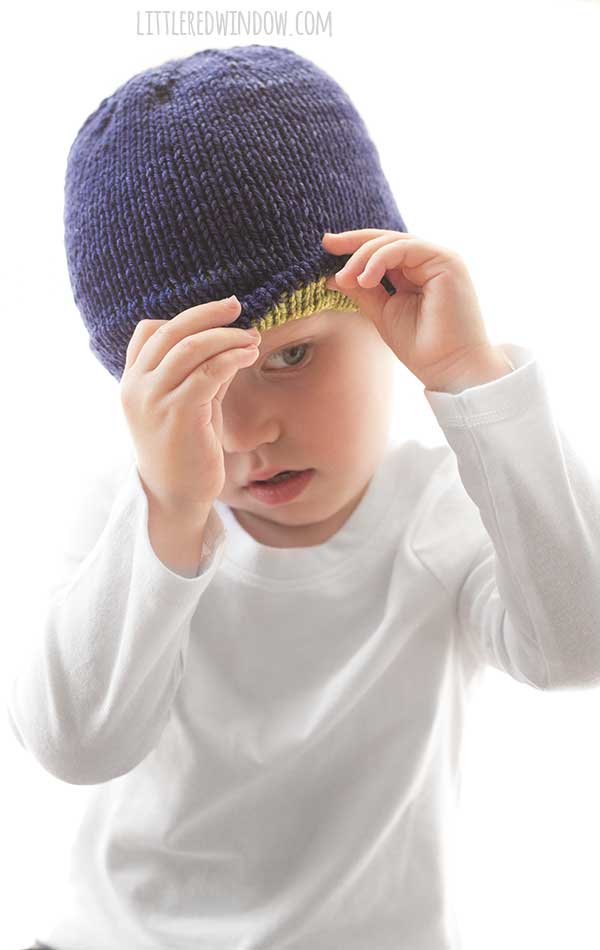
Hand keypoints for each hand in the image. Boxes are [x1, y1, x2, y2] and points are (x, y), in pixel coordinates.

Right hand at [120, 297, 260, 511]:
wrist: (175, 496)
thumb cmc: (184, 450)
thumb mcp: (189, 404)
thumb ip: (200, 374)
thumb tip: (229, 343)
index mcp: (132, 381)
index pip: (149, 331)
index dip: (184, 316)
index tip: (218, 314)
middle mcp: (137, 386)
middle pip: (171, 331)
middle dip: (208, 314)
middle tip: (237, 307)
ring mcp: (155, 400)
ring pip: (191, 347)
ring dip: (225, 336)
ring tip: (251, 337)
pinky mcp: (179, 414)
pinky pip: (208, 372)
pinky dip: (231, 357)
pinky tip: (249, 356)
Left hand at [322, 229, 506, 390]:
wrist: (450, 368)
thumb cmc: (421, 347)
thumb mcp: (382, 312)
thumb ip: (362, 291)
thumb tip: (333, 276)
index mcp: (417, 273)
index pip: (383, 251)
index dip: (355, 246)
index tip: (326, 246)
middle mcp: (430, 262)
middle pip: (387, 240)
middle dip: (354, 244)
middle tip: (327, 247)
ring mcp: (440, 259)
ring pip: (394, 242)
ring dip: (364, 256)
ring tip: (346, 278)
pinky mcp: (446, 261)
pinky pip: (406, 248)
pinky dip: (381, 259)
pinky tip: (365, 278)